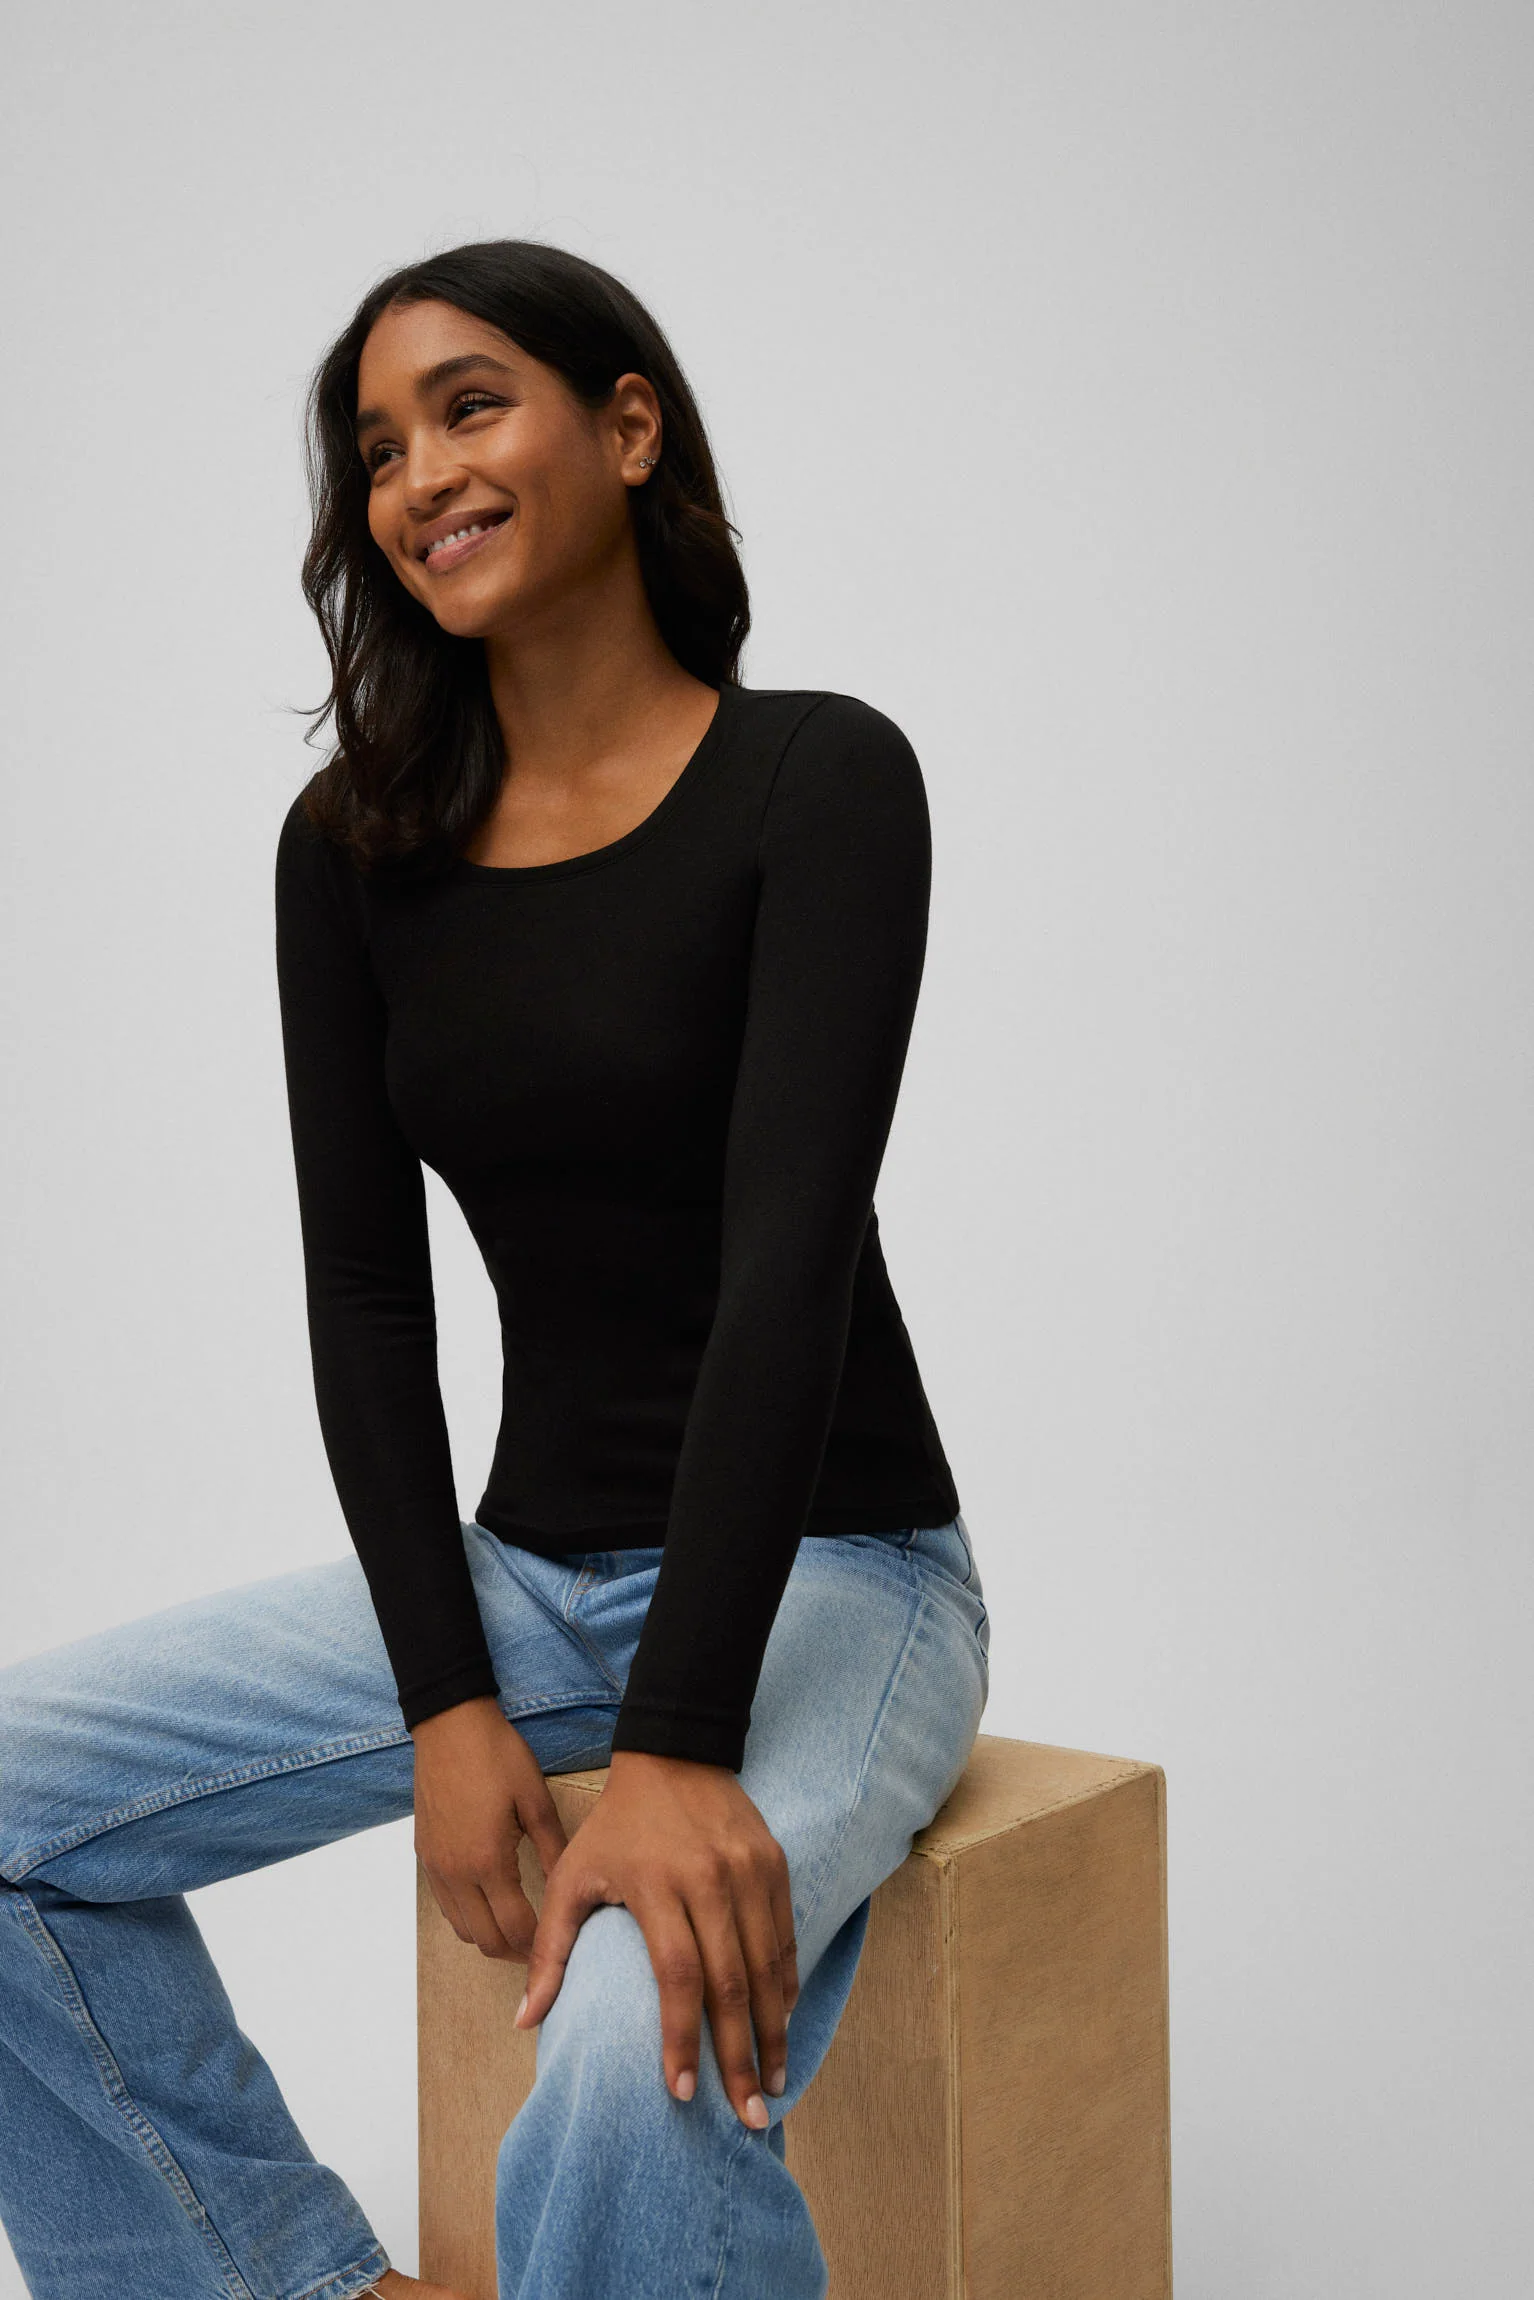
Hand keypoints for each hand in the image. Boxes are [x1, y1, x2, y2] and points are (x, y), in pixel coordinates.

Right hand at [411, 1696, 569, 1959]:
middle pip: (484, 1940)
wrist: (450, 1724)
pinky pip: (445, 1904)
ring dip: (489, 1937)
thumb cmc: (498, 1755)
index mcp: (487, 1861)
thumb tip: (568, 1888)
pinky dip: (467, 1916)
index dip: (539, 1947)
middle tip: (541, 1949)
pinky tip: (488, 1902)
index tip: (558, 1948)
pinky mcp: (424, 1854)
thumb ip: (553, 1850)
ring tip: (517, 1928)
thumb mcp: (536, 1800)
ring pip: (460, 1928)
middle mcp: (455, 1872)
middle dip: (514, 1952)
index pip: (515, 1928)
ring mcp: (435, 1865)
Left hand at [515, 1749, 800, 2128]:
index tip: (680, 2093)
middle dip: (740, 2056)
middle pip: (730, 1983)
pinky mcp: (773, 1864)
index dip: (680, 2038)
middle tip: (747, 2116)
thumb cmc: (615, 1825)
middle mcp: (709, 1880)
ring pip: (767, 1966)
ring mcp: (748, 1871)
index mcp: (657, 1885)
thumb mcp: (571, 1876)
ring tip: (772, 2085)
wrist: (675, 1754)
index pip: (677, 1975)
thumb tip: (524, 2020)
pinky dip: (784, 1983)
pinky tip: (781, 2022)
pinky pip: (784, 1936)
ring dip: (772, 2031)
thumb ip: (550, 1949)